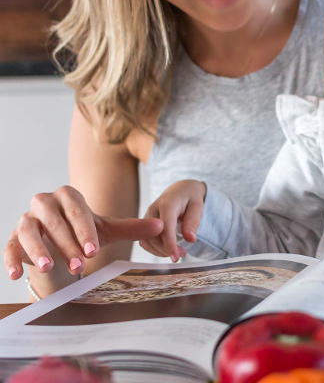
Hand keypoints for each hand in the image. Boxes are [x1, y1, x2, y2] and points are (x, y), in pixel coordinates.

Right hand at [3, 185, 163, 279]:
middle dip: (67, 245)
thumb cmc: (82, 232)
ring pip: (29, 231)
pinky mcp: (11, 237)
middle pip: (55, 222)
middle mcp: (45, 202)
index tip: (92, 251)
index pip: (77, 212)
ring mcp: (26, 219)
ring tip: (50, 267)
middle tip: (79, 266)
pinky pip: (8, 246)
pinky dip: (11, 259)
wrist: (57, 240)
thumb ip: (131, 227)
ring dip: (38, 249)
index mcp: (69, 195)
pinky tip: (16, 274)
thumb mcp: (105, 230)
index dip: (84, 231)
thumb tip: (160, 226)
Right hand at [141, 180, 206, 262]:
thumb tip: (190, 239)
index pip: (165, 226)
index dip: (169, 243)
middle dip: (167, 249)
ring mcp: (147, 217)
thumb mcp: (197, 206)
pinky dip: (155, 249)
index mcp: (167, 203)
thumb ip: (193, 221)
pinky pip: (145, 241)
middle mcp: (153, 209)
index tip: (175, 258)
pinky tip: (168, 249)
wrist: (180, 191)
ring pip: (146, 240)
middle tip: (183, 254)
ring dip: (160, 251)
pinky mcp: (145, 224)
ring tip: (177, 252)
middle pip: (154, 235)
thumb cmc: (190, 198)